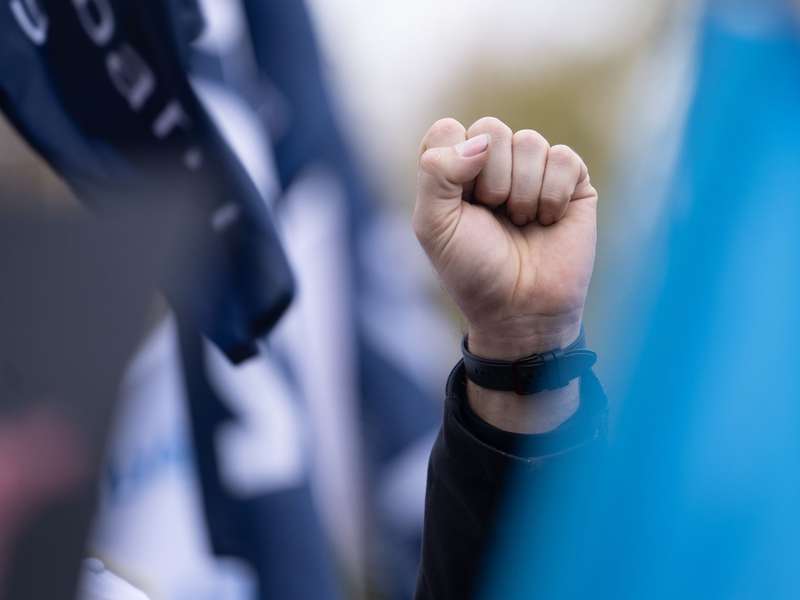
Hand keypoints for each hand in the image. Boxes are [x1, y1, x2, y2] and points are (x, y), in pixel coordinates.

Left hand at [413, 117, 597, 432]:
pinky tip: (547, 221)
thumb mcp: (433, 225)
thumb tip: (481, 140)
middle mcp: (493, 163)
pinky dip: (552, 194)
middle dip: (491, 180)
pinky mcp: (571, 181)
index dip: (453, 166)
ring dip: (522, 192)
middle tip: (493, 216)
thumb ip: (436, 173)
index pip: (449, 131)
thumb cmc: (472, 270)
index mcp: (454, 169)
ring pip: (529, 141)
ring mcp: (533, 170)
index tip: (460, 205)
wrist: (520, 310)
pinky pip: (563, 158)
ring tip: (521, 223)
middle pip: (491, 130)